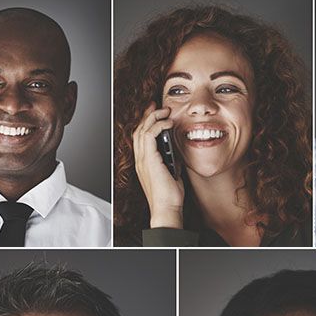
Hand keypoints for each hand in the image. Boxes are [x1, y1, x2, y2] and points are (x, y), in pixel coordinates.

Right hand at [133, 102, 184, 228]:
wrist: (167, 208)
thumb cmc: (170, 196)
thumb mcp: (172, 174)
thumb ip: (172, 162)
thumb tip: (177, 153)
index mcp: (144, 163)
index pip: (141, 137)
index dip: (147, 123)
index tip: (157, 114)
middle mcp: (140, 160)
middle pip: (138, 130)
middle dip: (148, 115)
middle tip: (159, 106)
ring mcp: (142, 160)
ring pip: (142, 130)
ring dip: (153, 117)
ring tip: (165, 112)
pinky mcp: (149, 160)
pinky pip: (149, 135)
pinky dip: (158, 126)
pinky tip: (168, 123)